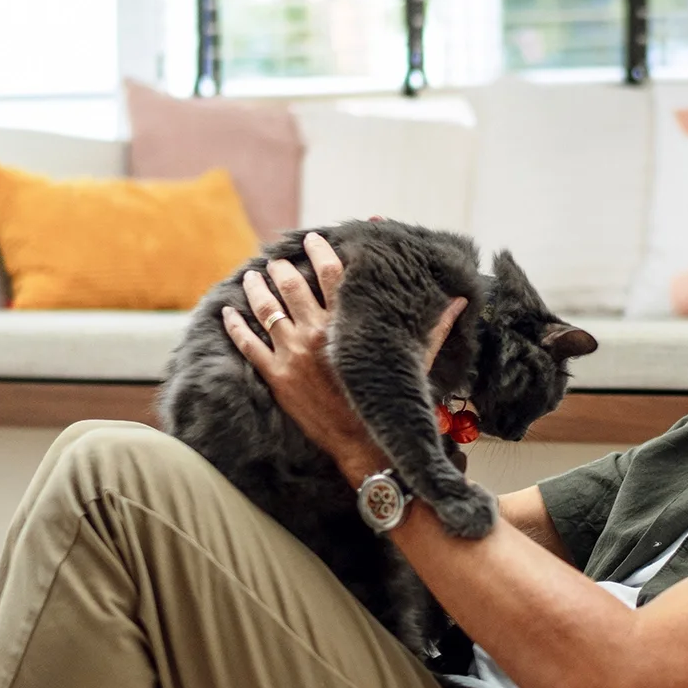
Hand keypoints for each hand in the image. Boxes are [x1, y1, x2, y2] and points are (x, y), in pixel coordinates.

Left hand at [221, 232, 468, 484]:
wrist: (365, 447)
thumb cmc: (390, 404)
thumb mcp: (416, 363)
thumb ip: (434, 328)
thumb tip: (459, 300)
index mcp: (347, 326)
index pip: (331, 275)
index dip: (321, 252)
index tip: (314, 240)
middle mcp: (317, 334)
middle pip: (292, 286)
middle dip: (283, 267)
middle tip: (278, 259)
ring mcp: (293, 355)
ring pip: (266, 309)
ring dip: (257, 288)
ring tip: (253, 275)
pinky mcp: (277, 378)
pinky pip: (248, 345)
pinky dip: (235, 326)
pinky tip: (227, 312)